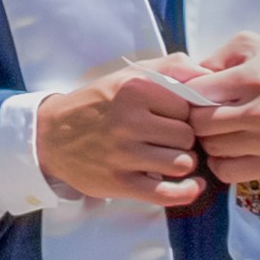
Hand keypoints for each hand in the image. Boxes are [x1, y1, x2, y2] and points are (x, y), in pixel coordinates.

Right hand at [35, 62, 207, 207]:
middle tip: (163, 138)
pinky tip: (191, 186)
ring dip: (180, 162)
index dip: (184, 113)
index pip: (189, 106)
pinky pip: (166, 193)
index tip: (168, 117)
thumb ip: (171, 67)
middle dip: (181, 138)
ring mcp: (122, 155)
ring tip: (166, 157)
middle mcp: (127, 121)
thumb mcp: (128, 75)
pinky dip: (185, 192)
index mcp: (134, 90)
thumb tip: (210, 74)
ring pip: (182, 163)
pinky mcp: (118, 183)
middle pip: (187, 136)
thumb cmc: (97, 105)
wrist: (49, 136)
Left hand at [185, 36, 259, 182]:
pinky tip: (229, 149)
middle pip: (199, 124)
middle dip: (194, 119)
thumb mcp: (254, 46)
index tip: (190, 97)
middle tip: (203, 115)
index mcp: (253, 78)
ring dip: (208, 141)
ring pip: (212, 148)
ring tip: (218, 131)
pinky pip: (228, 172)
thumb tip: (185, 79)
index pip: (196, 93)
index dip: (186, 95)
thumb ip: (216, 57)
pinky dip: (221, 163)